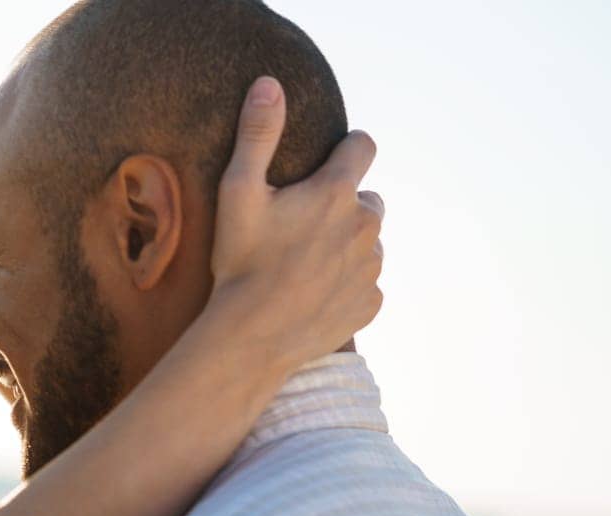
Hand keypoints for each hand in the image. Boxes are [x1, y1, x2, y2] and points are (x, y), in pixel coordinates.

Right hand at [208, 76, 384, 376]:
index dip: (347, 149)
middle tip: (301, 227)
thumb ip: (258, 136)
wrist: (252, 337)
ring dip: (345, 246)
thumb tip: (269, 84)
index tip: (329, 161)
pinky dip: (345, 285)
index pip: (363, 147)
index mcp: (338, 193)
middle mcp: (366, 225)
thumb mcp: (238, 193)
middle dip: (343, 206)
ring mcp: (372, 267)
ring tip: (304, 265)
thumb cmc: (241, 263)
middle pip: (367, 199)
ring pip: (368, 243)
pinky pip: (365, 284)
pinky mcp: (371, 302)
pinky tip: (312, 295)